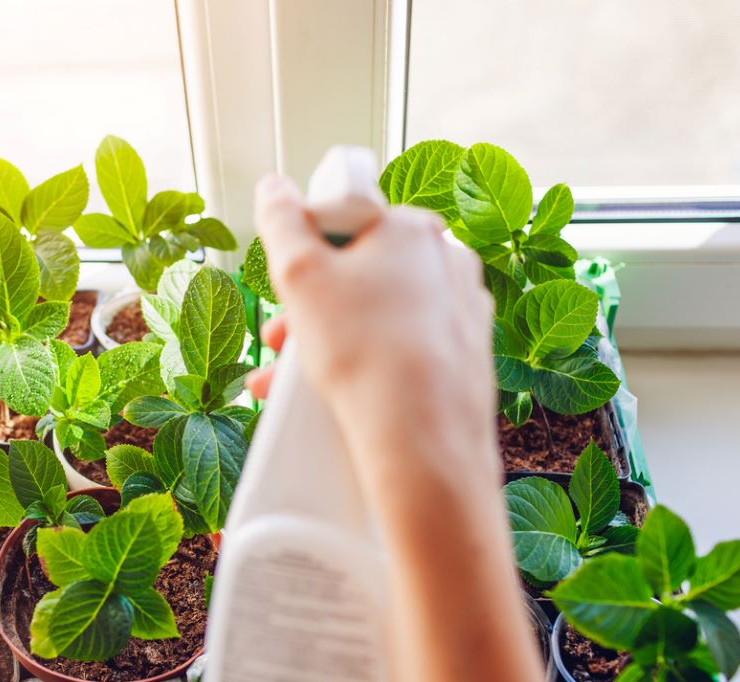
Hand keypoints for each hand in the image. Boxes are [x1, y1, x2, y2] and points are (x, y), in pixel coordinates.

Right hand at [245, 175, 497, 499]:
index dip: (302, 248)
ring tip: (290, 382)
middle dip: (308, 307)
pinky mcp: (465, 354)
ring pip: (377, 313)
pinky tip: (337, 394)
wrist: (423, 436)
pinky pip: (403, 347)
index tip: (286, 283)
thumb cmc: (365, 352)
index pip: (342, 217)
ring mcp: (461, 308)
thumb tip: (274, 187)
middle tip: (279, 341)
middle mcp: (446, 259)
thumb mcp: (300, 275)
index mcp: (412, 228)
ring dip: (328, 339)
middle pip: (358, 271)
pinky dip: (368, 362)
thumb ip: (280, 222)